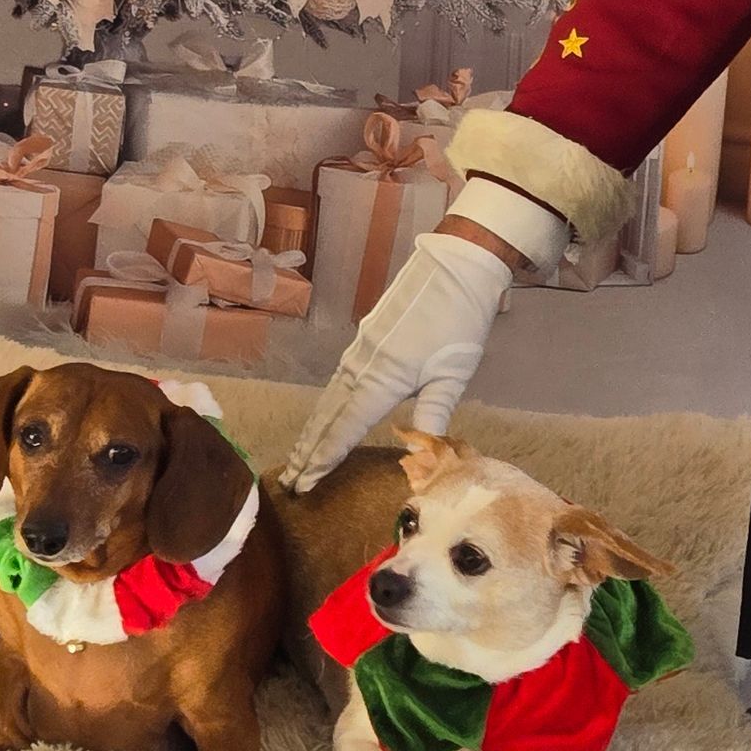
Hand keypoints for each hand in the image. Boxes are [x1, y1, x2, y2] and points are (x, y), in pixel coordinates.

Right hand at [280, 179, 568, 491]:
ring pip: (328, 397)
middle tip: (290, 480)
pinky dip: (325, 405)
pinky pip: (337, 380)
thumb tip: (419, 455)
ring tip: (299, 456)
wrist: (456, 267)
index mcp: (382, 378)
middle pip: (328, 416)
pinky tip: (324, 415)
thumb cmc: (460, 322)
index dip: (324, 458)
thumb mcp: (453, 375)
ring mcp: (360, 349)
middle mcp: (361, 365)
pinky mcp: (365, 337)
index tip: (304, 483)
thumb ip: (432, 415)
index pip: (345, 428)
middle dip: (308, 450)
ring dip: (313, 430)